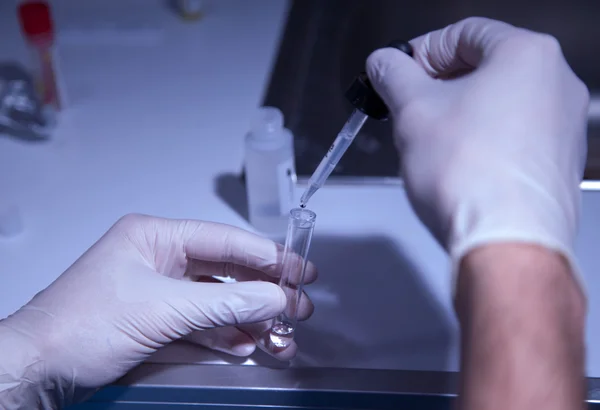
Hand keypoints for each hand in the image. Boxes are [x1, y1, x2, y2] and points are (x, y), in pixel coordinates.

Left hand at [0, 214, 315, 407]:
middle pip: (226, 271)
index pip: (224, 240)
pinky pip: (203, 324)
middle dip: (264, 291)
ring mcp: (160, 292)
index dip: (266, 255)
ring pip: (218, 301)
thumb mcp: (160, 310)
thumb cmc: (77, 326)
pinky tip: (250, 344)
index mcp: (155, 237)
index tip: (298, 269)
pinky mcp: (158, 321)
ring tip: (281, 333)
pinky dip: (227, 335)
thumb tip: (272, 297)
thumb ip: (223, 304)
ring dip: (250, 318)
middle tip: (298, 304)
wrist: (37, 370)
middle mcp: (160, 260)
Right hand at [366, 17, 588, 290]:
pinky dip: (482, 139)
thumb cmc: (471, 177)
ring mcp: (562, 125)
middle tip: (408, 103)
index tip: (400, 70)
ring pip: (500, 102)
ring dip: (459, 112)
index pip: (465, 33)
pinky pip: (513, 134)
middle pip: (486, 66)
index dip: (422, 49)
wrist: (505, 242)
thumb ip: (394, 75)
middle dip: (439, 84)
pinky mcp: (556, 161)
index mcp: (527, 55)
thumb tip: (384, 64)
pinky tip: (457, 163)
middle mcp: (556, 84)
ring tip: (429, 139)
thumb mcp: (413, 111)